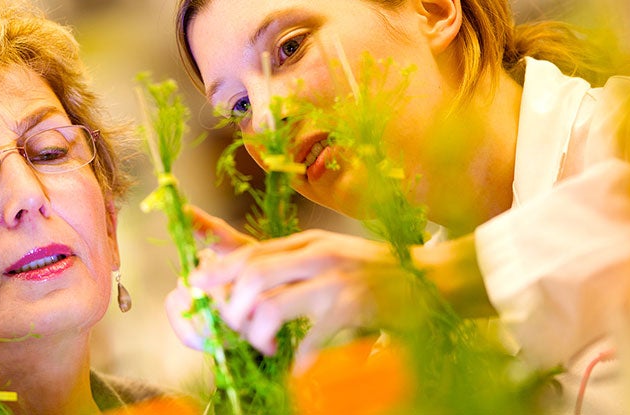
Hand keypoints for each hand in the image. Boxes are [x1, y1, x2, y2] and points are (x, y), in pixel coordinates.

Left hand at [165, 207, 404, 368]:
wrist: (433, 278)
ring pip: (271, 306)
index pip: (250, 251)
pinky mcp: (353, 307)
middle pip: (251, 275)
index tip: (196, 285)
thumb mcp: (331, 254)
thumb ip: (293, 262)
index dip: (218, 270)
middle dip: (232, 307)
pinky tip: (299, 366)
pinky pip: (311, 338)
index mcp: (309, 243)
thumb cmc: (378, 271)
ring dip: (258, 333)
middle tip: (236, 329)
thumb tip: (250, 275)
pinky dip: (299, 357)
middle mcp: (317, 255)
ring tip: (266, 346)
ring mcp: (335, 280)